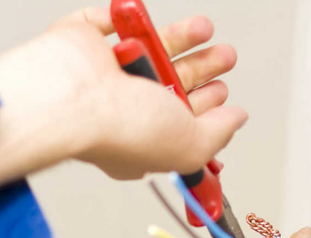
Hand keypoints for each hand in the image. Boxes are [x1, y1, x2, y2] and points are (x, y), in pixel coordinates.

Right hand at [0, 8, 247, 179]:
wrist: (76, 95)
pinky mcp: (84, 44)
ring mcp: (103, 77)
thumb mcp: (190, 145)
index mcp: (141, 143)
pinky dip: (127, 17)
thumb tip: (234, 121)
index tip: (223, 98)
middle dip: (202, 71)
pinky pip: (107, 24)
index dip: (206, 113)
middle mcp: (121, 112)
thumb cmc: (120, 128)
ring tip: (204, 31)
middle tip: (224, 60)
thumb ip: (217, 135)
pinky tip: (143, 18)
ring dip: (180, 40)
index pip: (179, 128)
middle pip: (169, 87)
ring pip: (147, 53)